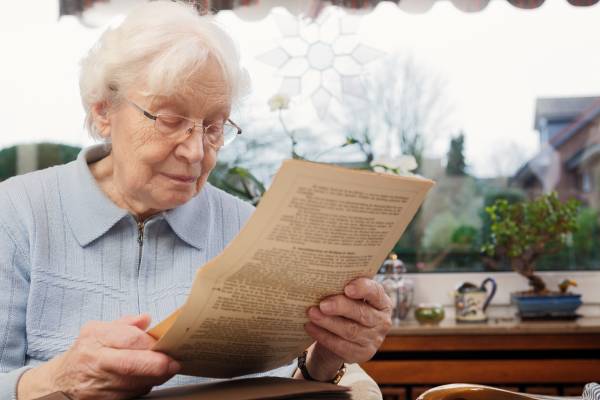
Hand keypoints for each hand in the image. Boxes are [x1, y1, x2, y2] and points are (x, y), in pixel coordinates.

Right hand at [18, 314, 179, 399]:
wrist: (59, 382)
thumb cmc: (86, 352)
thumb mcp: (99, 330)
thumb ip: (126, 324)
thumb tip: (146, 319)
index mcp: (96, 337)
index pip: (130, 339)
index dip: (152, 344)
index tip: (167, 345)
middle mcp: (94, 360)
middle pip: (131, 364)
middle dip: (157, 365)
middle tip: (174, 364)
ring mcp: (95, 383)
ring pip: (133, 384)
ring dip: (153, 379)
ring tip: (164, 371)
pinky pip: (128, 396)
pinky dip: (141, 389)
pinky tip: (145, 381)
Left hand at [303, 277, 391, 380]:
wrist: (342, 336)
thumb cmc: (346, 309)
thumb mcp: (350, 297)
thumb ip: (343, 288)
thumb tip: (323, 280)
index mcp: (382, 302)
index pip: (375, 293)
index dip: (363, 289)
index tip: (347, 288)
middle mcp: (382, 321)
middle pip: (362, 314)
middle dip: (341, 307)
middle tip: (322, 304)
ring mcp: (374, 340)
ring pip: (350, 331)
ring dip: (328, 322)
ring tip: (312, 313)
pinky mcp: (362, 354)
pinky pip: (341, 346)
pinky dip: (324, 336)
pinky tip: (310, 327)